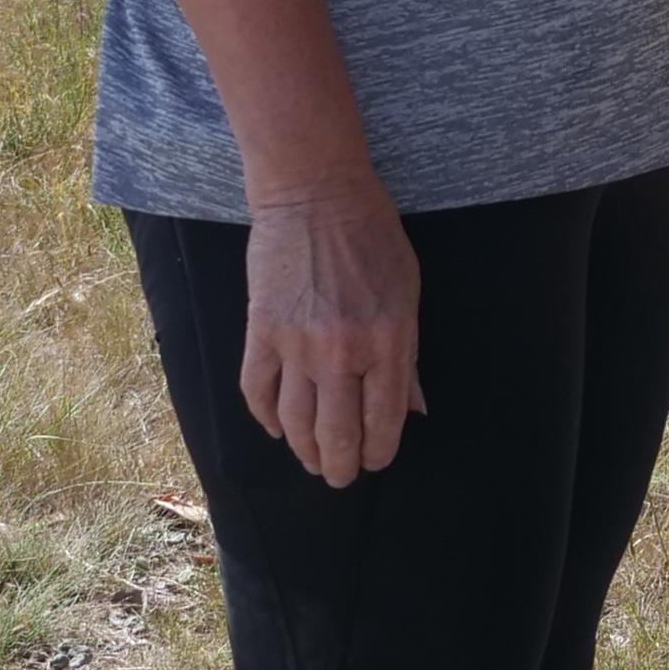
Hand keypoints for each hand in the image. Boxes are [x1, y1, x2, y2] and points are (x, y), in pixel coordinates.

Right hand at [240, 180, 421, 486]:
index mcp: (388, 341)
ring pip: (295, 423)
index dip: (379, 452)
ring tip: (312, 459)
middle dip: (340, 466)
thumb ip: (409, 356)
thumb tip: (411, 410)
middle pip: (337, 434)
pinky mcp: (260, 331)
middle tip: (340, 475)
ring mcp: (296, 344)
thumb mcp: (408, 293)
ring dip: (304, 451)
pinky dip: (266, 418)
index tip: (375, 460)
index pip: (384, 422)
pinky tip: (276, 427)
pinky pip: (257, 392)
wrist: (314, 194)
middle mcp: (342, 351)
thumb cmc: (372, 237)